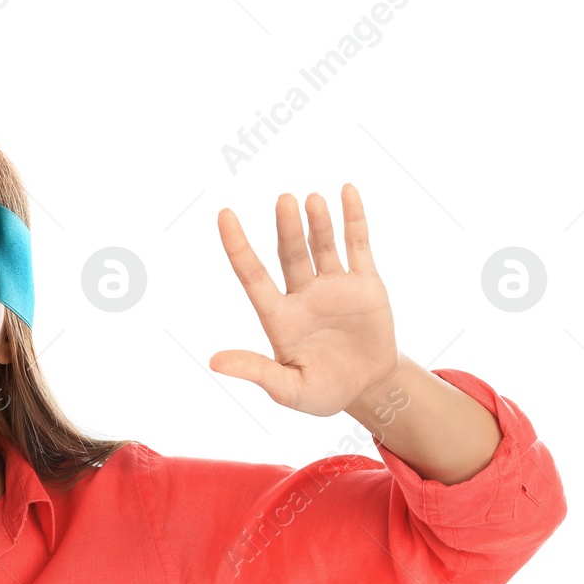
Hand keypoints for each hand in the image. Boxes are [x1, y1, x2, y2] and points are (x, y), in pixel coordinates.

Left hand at [210, 183, 400, 416]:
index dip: (238, 247)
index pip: (252, 276)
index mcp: (279, 317)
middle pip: (290, 255)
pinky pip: (358, 246)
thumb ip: (256, 371)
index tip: (224, 215)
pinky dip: (354, 220)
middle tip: (283, 200)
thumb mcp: (288, 389)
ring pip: (322, 246)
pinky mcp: (366, 284)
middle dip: (287, 229)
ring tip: (311, 199)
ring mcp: (334, 286)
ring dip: (317, 222)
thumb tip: (214, 362)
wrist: (369, 389)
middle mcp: (303, 295)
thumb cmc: (323, 392)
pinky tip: (347, 191)